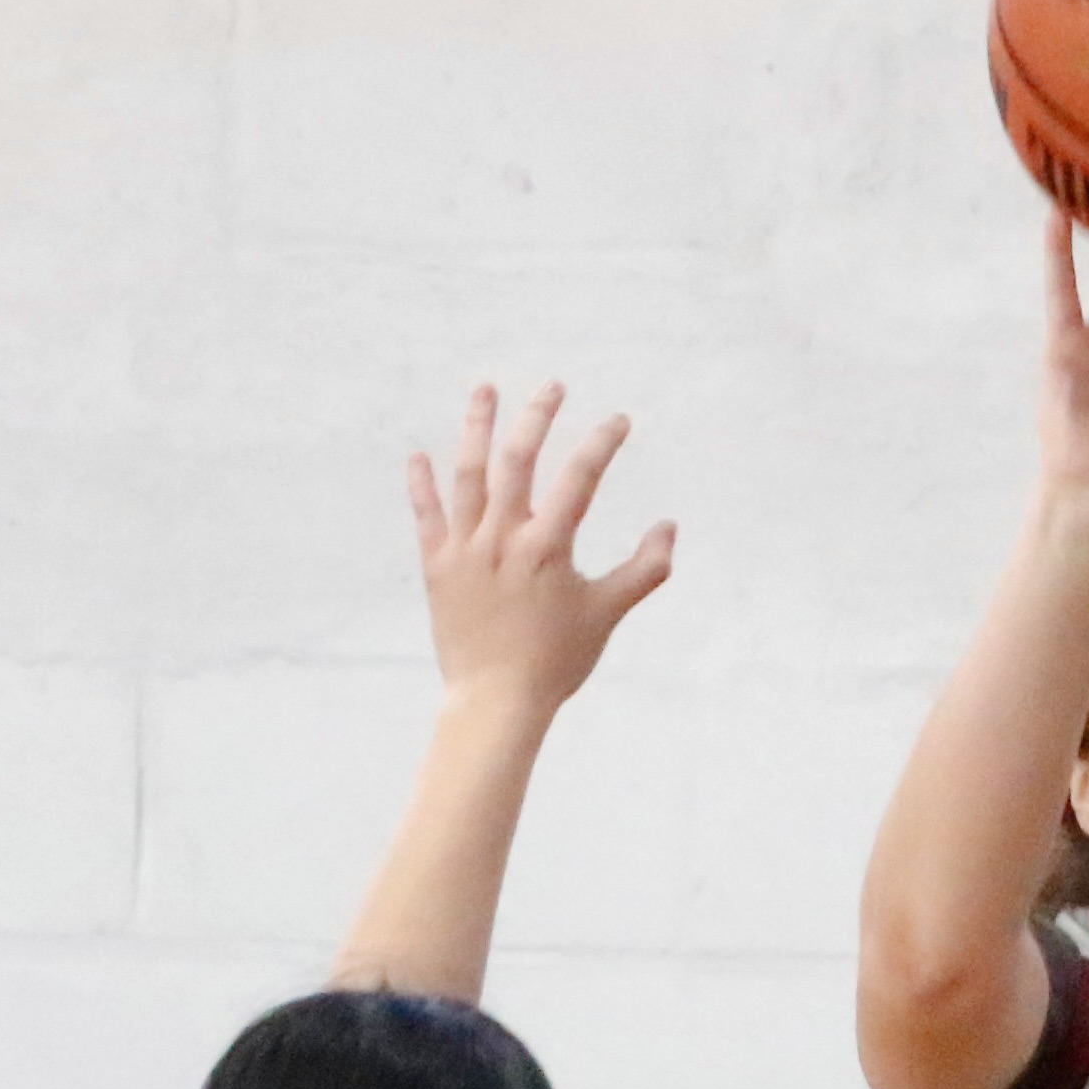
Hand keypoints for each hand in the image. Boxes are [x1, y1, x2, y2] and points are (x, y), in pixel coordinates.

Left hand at [411, 382, 674, 720]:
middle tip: (552, 387)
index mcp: (547, 547)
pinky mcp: (437, 567)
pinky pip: (426, 515)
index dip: (602, 442)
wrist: (495, 702)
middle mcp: (503, 538)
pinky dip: (421, 483)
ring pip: (469, 474)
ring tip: (485, 390)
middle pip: (519, 459)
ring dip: (477, 427)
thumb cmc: (556, 662)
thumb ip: (643, 570)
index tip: (617, 420)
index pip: (580, 478)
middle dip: (538, 416)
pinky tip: (419, 454)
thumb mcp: (606, 615)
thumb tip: (669, 529)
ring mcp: (466, 549)